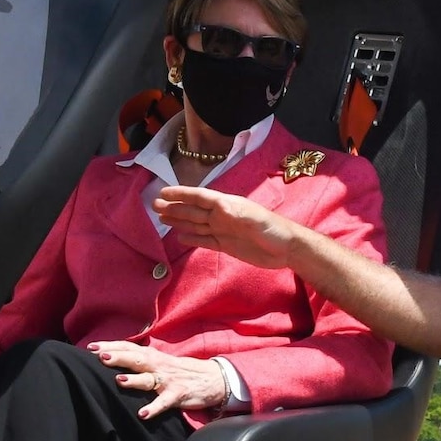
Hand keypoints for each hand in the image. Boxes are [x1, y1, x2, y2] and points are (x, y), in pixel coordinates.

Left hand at [87, 341, 226, 419]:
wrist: (211, 378)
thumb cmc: (178, 370)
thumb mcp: (158, 361)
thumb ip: (138, 358)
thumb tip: (111, 356)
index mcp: (151, 356)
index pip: (128, 348)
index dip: (110, 346)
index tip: (90, 347)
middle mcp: (157, 365)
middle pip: (136, 359)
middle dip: (118, 357)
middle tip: (100, 356)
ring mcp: (167, 380)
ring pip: (148, 379)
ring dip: (134, 379)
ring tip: (119, 380)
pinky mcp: (178, 394)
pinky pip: (164, 402)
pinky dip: (154, 408)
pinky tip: (142, 414)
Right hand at [153, 185, 297, 269]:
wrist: (287, 249)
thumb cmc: (274, 230)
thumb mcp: (255, 219)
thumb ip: (236, 213)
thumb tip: (216, 206)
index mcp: (227, 206)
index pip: (199, 197)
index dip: (181, 194)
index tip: (163, 192)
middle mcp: (222, 216)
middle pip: (193, 210)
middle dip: (174, 207)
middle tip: (154, 205)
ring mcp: (223, 230)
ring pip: (195, 224)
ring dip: (179, 221)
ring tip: (161, 218)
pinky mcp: (226, 245)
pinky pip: (204, 240)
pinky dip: (191, 238)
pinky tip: (180, 237)